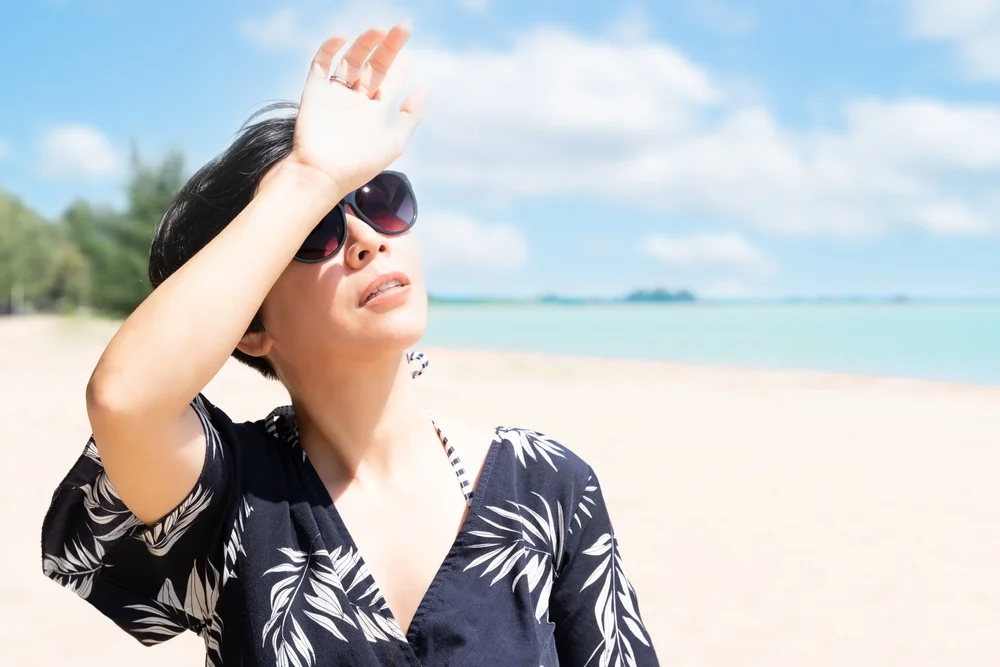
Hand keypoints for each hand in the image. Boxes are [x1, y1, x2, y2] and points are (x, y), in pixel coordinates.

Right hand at [287, 24, 426, 194]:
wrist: (322, 174)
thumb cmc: (359, 164)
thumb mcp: (394, 141)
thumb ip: (410, 115)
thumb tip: (424, 87)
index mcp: (372, 114)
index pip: (388, 82)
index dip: (399, 66)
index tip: (409, 51)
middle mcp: (354, 102)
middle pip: (372, 67)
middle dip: (387, 48)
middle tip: (401, 29)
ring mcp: (333, 96)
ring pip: (349, 61)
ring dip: (363, 44)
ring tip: (378, 30)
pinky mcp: (313, 93)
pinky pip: (320, 65)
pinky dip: (328, 49)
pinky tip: (342, 37)